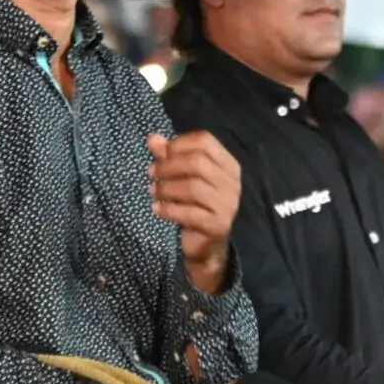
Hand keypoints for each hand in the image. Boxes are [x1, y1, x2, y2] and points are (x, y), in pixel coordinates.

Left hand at [146, 130, 239, 292]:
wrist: (207, 245)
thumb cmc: (194, 205)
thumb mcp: (182, 178)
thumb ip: (169, 156)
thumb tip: (152, 138)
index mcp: (228, 165)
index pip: (205, 141)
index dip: (179, 144)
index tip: (160, 154)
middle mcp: (232, 182)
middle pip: (198, 162)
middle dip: (168, 166)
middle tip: (151, 173)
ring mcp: (228, 204)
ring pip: (193, 187)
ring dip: (166, 188)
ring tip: (153, 192)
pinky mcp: (218, 225)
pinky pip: (189, 212)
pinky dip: (168, 209)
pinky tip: (157, 208)